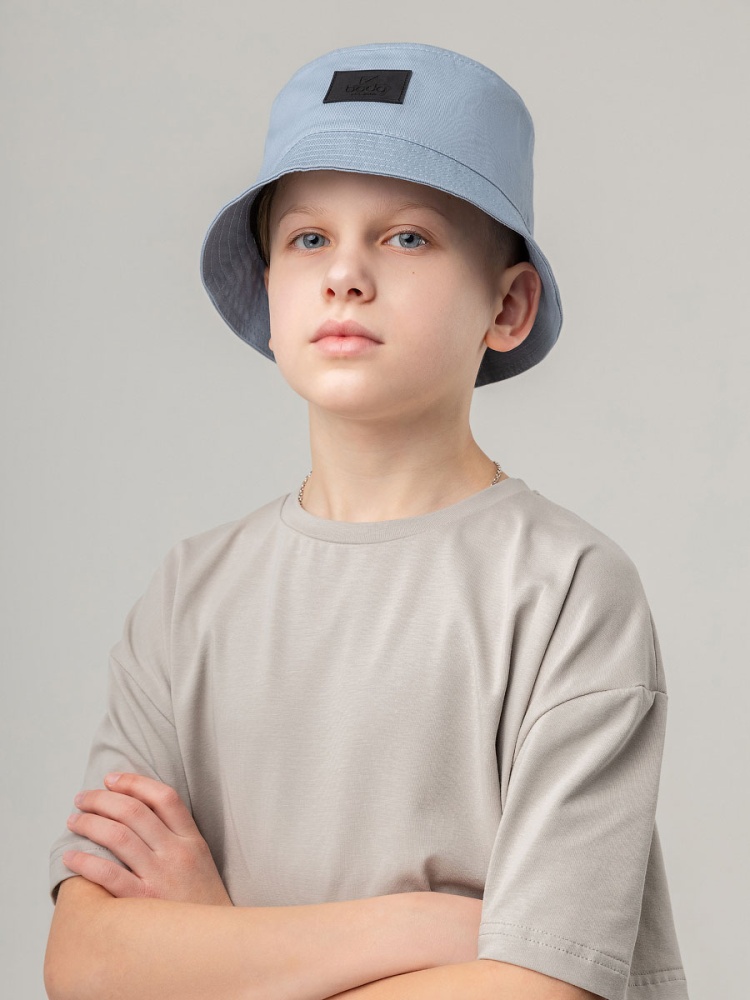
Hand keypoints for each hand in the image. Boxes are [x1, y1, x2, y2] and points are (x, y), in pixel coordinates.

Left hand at [63, 771, 232, 905]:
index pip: (164, 797)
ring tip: (74, 820)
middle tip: (82, 798)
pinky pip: (108, 875)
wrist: (214, 942)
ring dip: (90, 824)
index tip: (111, 779)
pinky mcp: (143, 902)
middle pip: (135, 812)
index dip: (134, 782)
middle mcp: (177, 852)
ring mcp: (160, 877)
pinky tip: (71, 856)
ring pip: (118, 837)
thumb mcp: (199, 859)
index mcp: (192, 839)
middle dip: (102, 799)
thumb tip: (137, 811)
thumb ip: (176, 835)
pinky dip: (86, 861)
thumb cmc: (200, 900)